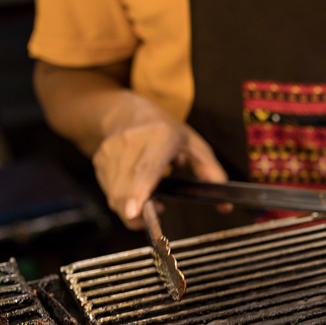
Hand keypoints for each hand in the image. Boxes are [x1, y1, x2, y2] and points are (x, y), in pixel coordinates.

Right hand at [93, 95, 227, 229]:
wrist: (125, 111)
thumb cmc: (166, 131)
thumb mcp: (195, 146)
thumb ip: (212, 175)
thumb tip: (225, 206)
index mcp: (160, 136)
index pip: (146, 169)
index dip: (139, 192)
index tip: (134, 212)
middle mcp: (131, 141)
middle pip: (126, 187)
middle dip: (137, 212)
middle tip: (157, 212)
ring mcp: (111, 151)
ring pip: (115, 193)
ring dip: (132, 208)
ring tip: (151, 199)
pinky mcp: (99, 161)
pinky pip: (109, 191)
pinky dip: (123, 200)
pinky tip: (137, 192)